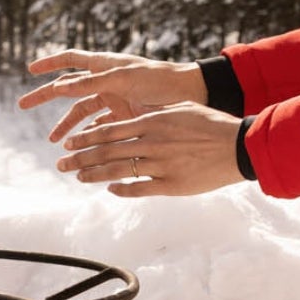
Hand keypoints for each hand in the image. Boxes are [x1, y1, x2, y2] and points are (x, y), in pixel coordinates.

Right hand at [19, 49, 208, 142]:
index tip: (29, 69)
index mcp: (104, 65)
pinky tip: (79, 149)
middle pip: (68, 89)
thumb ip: (92, 82)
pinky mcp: (124, 117)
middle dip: (45, 98)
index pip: (70, 60)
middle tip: (22, 105)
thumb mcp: (122, 78)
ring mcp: (114, 99)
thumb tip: (59, 86)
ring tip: (55, 142)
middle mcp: (106, 81)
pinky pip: (99, 127)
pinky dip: (88, 136)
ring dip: (67, 126)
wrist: (191, 94)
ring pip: (82, 113)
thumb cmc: (158, 79)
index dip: (49, 63)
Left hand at [54, 104, 246, 196]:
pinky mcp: (171, 184)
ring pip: (117, 170)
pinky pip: (139, 188)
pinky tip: (109, 189)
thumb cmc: (211, 125)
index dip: (86, 138)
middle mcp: (151, 143)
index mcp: (152, 122)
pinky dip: (121, 189)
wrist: (238, 146)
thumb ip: (155, 113)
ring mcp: (160, 164)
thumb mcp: (180, 110)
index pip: (109, 130)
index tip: (69, 143)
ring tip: (78, 177)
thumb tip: (135, 114)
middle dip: (80, 158)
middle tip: (61, 164)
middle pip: (106, 151)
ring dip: (94, 175)